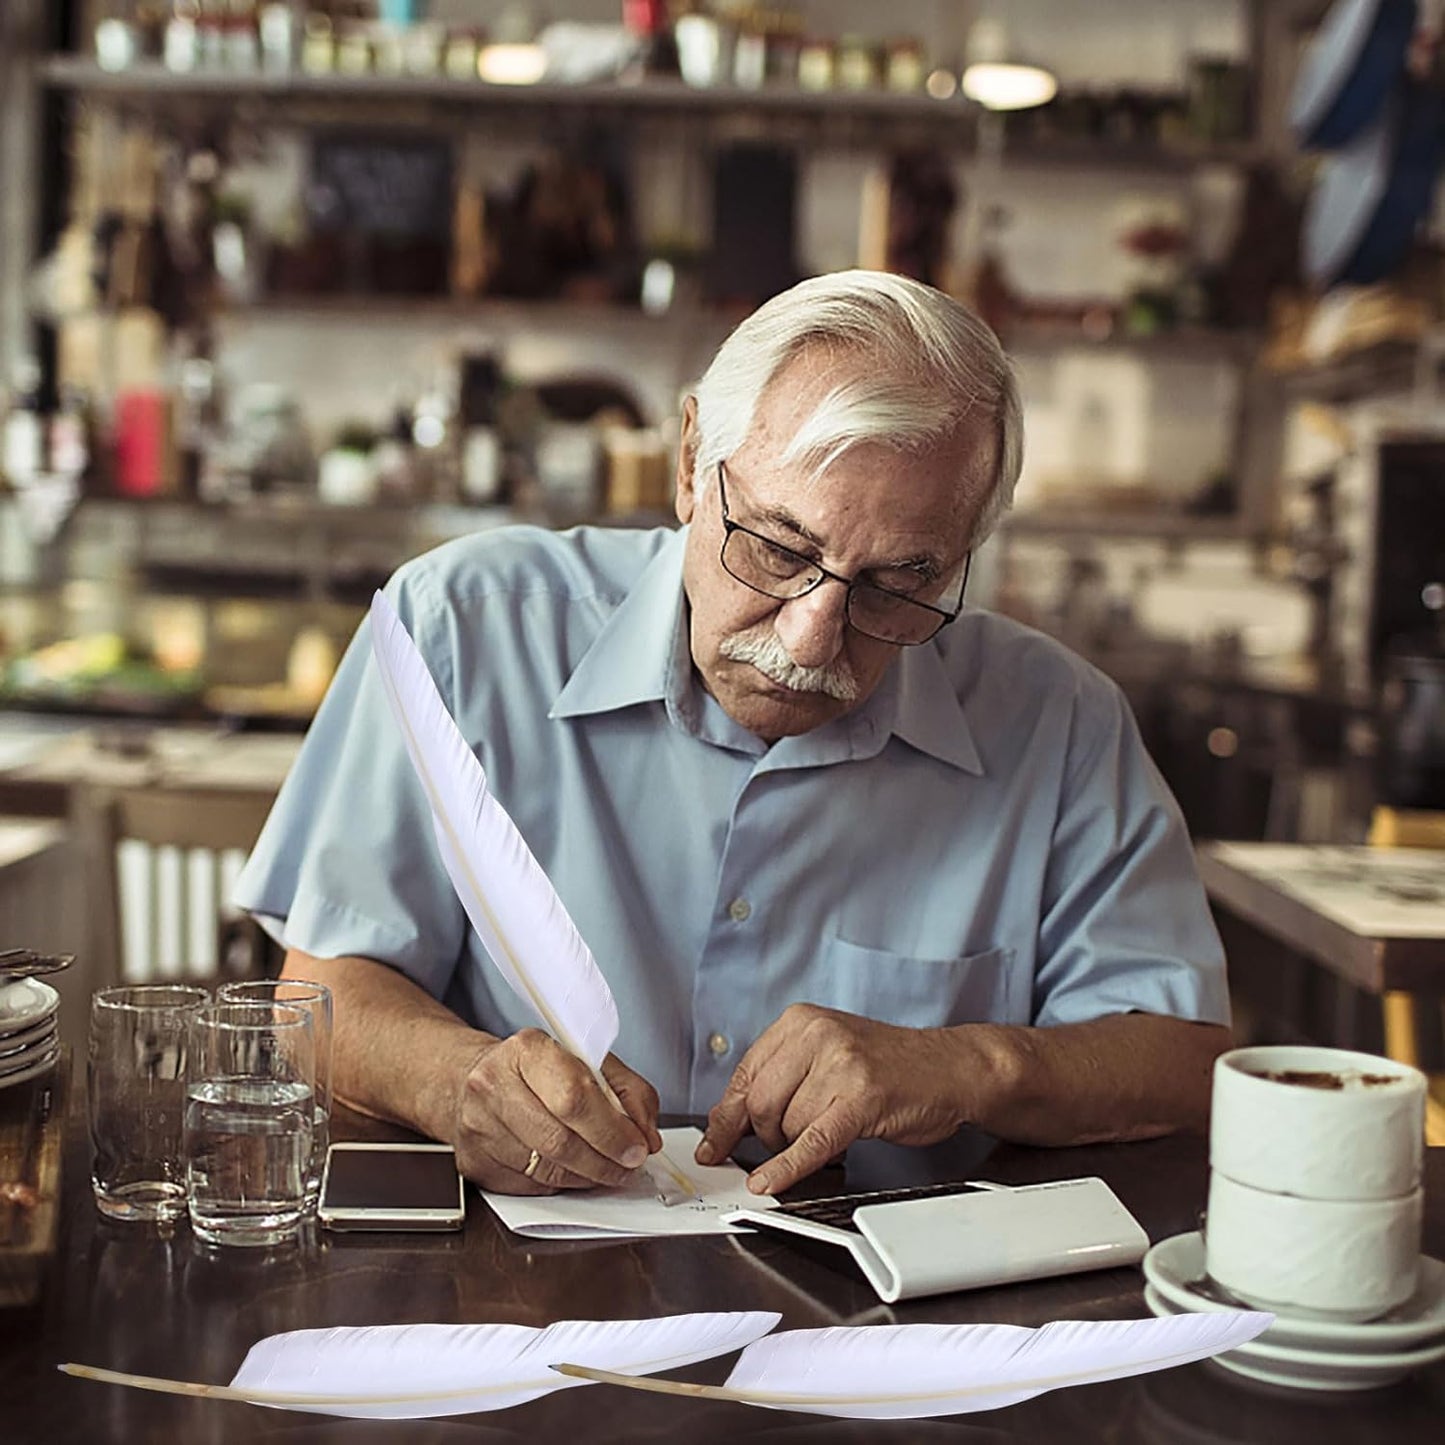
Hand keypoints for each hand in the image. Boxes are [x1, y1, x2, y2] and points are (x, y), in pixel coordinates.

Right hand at [451, 1029, 661, 1193]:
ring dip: (588, 1176)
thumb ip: (628, 1092)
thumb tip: (647, 1136)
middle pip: (560, 1139)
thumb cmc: (536, 1070)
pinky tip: (572, 1169)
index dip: (612, 1129)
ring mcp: (479, 1126)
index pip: (575, 1096)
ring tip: (607, 1168)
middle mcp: (494, 1085)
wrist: (470, 1078)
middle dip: (605, 1159)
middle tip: (628, 1164)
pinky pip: (531, 1186)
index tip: (636, 1145)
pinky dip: (562, 1183)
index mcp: (527, 1050)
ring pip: (547, 1170)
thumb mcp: (589, 1061)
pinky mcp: (474, 1162)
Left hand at [696, 1004, 967, 1194]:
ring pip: (786, 1125)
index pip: (744, 1074)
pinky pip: (812, 1142)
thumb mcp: (828, 1053)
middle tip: (780, 1147)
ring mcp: (841, 1065)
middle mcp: (817, 1035)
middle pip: (758, 1102)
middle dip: (762, 1136)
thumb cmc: (888, 1065)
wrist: (949, 1066)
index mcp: (801, 1021)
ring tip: (823, 1137)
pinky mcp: (862, 1099)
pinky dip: (787, 1168)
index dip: (725, 1116)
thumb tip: (725, 1120)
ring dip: (795, 1147)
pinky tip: (770, 1183)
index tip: (711, 1143)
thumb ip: (780, 1077)